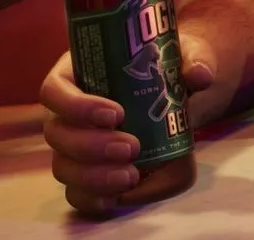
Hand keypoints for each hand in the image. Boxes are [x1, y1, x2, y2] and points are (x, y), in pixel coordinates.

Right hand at [40, 34, 215, 215]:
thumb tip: (199, 75)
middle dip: (91, 145)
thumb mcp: (182, 55)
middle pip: (57, 133)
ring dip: (94, 175)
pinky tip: (116, 197)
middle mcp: (66, 113)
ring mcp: (73, 146)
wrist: (174, 94)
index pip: (54, 91)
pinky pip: (76, 192)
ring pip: (63, 166)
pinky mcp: (87, 173)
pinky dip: (92, 197)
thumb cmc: (165, 67)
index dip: (76, 105)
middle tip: (131, 147)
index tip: (115, 113)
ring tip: (131, 174)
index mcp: (76, 76)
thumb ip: (193, 60)